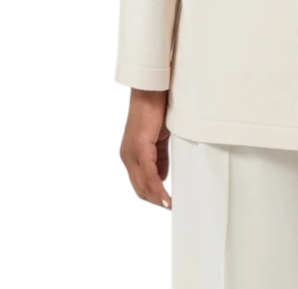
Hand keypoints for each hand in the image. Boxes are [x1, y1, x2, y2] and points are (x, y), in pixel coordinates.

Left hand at [118, 89, 171, 209]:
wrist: (153, 89)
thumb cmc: (158, 109)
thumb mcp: (160, 139)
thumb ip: (160, 157)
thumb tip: (164, 175)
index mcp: (131, 153)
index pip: (139, 182)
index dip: (151, 195)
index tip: (165, 203)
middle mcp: (127, 155)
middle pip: (139, 187)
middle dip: (154, 199)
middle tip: (170, 207)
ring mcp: (131, 152)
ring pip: (143, 183)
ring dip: (157, 196)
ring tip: (170, 204)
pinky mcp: (139, 147)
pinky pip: (148, 174)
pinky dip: (158, 187)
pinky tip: (166, 196)